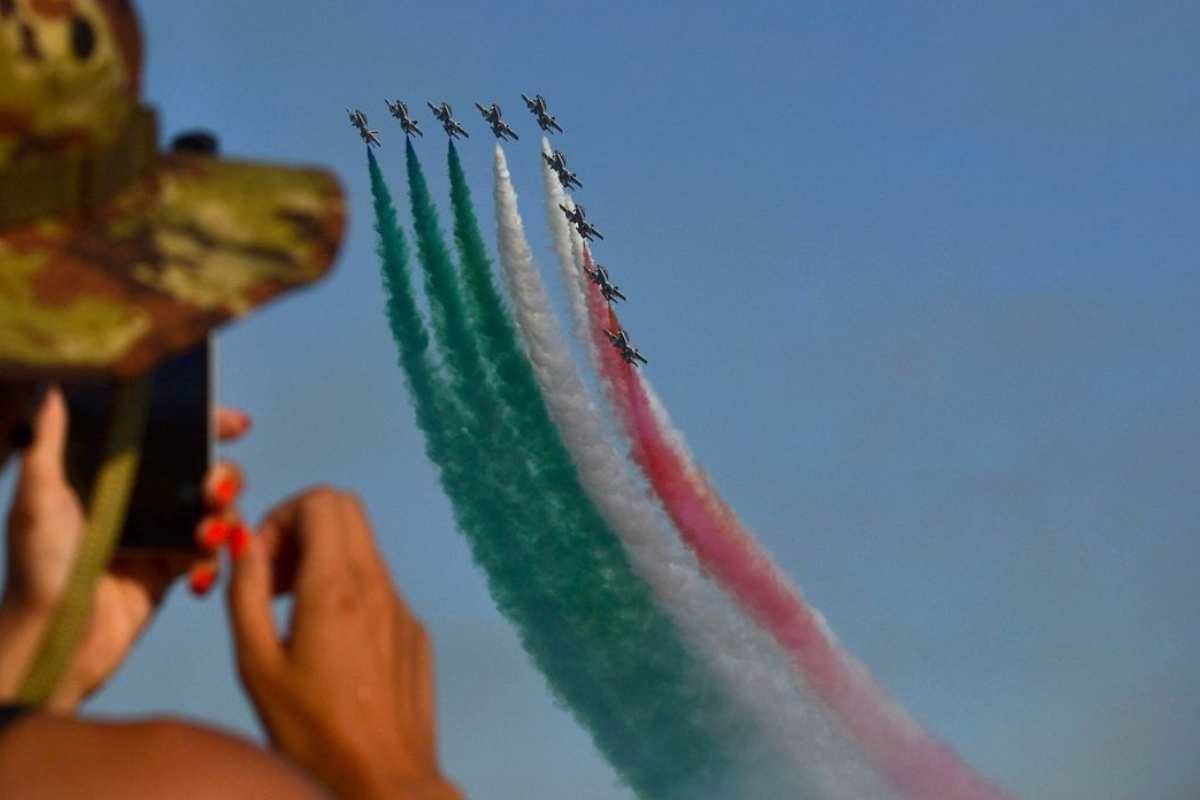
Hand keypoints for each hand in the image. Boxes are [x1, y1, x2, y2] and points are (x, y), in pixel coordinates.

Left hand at [0, 388, 250, 707]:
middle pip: (203, 469)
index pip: (164, 436)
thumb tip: (49, 389)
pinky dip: (217, 556)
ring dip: (224, 515)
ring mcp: (160, 533)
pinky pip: (213, 552)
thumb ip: (46, 446)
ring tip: (209, 531)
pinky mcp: (173, 569)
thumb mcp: (36, 501)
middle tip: (215, 490)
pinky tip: (202, 566)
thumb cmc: (37, 571)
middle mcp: (138, 499)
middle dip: (224, 474)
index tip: (237, 423)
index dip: (205, 424)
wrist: (55, 643)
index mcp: (109, 476)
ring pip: (215, 509)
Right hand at [227, 488, 459, 799]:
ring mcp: (403, 607)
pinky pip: (380, 587)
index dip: (283, 516)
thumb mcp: (257, 663)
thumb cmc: (312, 732)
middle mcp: (378, 585)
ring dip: (323, 561)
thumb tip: (243, 541)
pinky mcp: (415, 631)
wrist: (384, 779)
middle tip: (274, 580)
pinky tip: (329, 646)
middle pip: (346, 510)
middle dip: (302, 528)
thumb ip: (246, 591)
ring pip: (363, 549)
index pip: (322, 500)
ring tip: (293, 615)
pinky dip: (348, 592)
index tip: (262, 563)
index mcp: (336, 585)